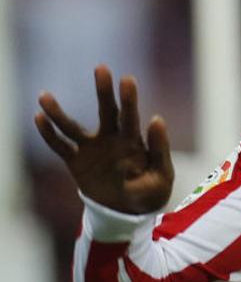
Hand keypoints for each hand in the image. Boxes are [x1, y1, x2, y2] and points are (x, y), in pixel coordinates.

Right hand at [34, 65, 173, 214]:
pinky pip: (60, 147)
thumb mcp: (161, 175)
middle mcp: (112, 138)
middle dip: (104, 91)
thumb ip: (159, 149)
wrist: (129, 213)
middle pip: (107, 111)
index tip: (127, 80)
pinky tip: (38, 118)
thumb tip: (157, 118)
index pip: (131, 116)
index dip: (129, 99)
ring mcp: (93, 148)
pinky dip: (49, 134)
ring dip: (59, 113)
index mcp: (134, 141)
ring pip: (73, 127)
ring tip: (44, 97)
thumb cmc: (151, 193)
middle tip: (101, 68)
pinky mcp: (77, 162)